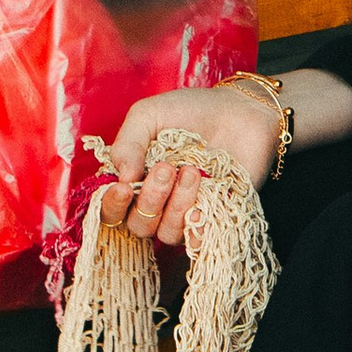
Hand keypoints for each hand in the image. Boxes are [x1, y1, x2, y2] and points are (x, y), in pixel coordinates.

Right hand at [99, 80, 280, 247]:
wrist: (241, 110)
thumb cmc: (191, 110)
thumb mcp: (148, 116)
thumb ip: (127, 144)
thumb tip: (120, 179)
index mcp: (134, 179)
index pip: (111, 210)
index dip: (111, 205)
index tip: (122, 187)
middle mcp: (157, 202)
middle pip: (138, 226)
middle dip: (149, 200)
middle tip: (166, 168)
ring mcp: (185, 213)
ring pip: (167, 233)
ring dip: (177, 205)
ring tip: (192, 171)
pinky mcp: (215, 219)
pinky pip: (198, 241)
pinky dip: (196, 228)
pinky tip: (202, 204)